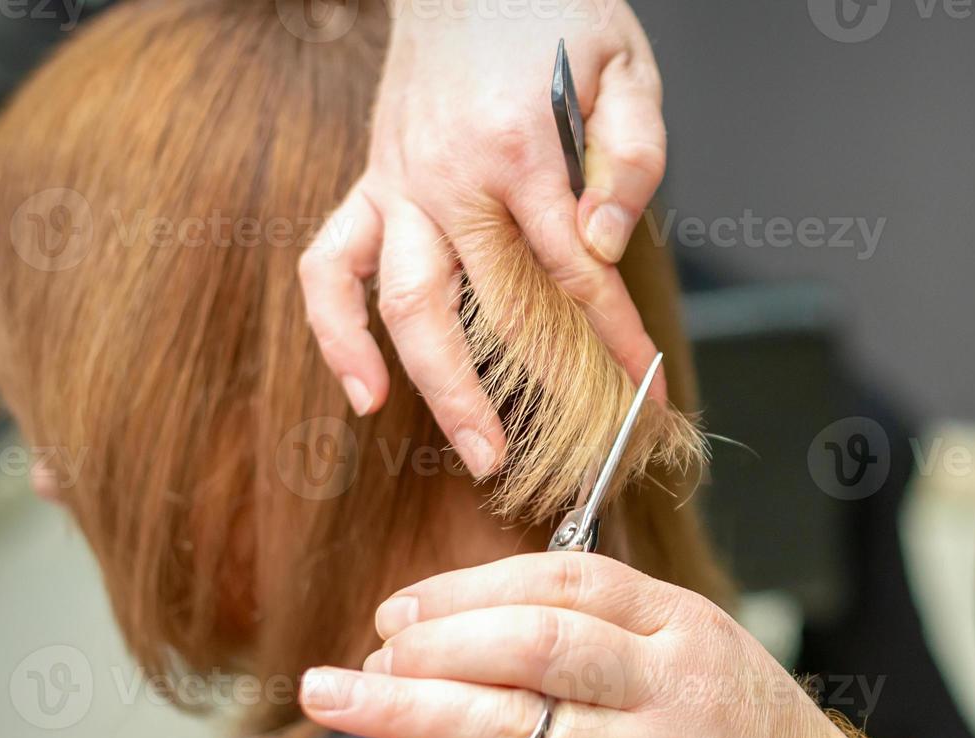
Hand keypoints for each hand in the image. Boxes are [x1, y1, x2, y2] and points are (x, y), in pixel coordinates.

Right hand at [298, 2, 666, 477]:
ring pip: (403, 302)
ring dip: (436, 385)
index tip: (645, 389)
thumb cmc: (555, 16)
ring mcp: (400, 184)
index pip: (575, 270)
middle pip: (489, 307)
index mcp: (519, 148)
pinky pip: (329, 266)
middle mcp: (449, 176)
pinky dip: (335, 331)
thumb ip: (629, 157)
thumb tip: (604, 245)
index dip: (614, 338)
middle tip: (558, 457)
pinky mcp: (372, 186)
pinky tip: (361, 389)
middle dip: (529, 390)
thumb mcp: (626, 68)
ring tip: (475, 449)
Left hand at [298, 552, 890, 737]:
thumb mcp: (709, 657)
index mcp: (685, 629)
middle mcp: (672, 692)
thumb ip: (618, 632)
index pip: (563, 581)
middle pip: (531, 642)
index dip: (469, 588)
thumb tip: (488, 617)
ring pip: (516, 727)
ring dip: (407, 709)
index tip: (402, 610)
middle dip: (430, 640)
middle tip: (365, 656)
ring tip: (332, 698)